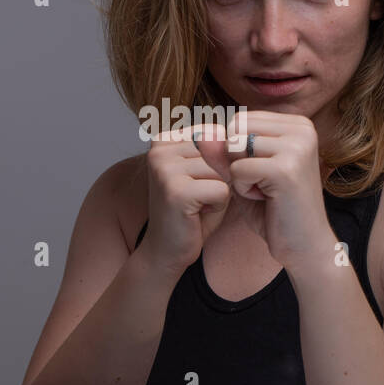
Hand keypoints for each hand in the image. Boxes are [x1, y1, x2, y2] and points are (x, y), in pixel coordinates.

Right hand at [140, 122, 234, 274]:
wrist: (167, 249)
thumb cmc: (192, 210)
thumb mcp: (208, 171)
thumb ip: (218, 150)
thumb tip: (224, 137)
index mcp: (164, 139)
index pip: (217, 134)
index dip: (219, 162)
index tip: (197, 181)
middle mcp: (159, 149)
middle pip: (220, 152)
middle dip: (220, 178)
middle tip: (198, 197)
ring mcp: (164, 169)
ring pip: (223, 171)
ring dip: (220, 192)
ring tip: (197, 204)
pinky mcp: (175, 191)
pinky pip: (221, 190)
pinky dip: (218, 206)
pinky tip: (197, 214)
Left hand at [195, 109, 337, 272]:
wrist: (304, 246)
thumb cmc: (275, 209)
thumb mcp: (243, 173)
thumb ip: (223, 152)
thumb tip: (201, 134)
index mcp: (297, 124)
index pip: (240, 120)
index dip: (238, 151)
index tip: (263, 173)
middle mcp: (301, 129)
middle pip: (236, 129)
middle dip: (236, 160)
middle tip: (262, 184)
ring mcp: (296, 147)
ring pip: (235, 147)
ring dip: (239, 176)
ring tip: (265, 192)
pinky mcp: (285, 169)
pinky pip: (238, 170)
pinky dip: (242, 189)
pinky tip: (266, 200)